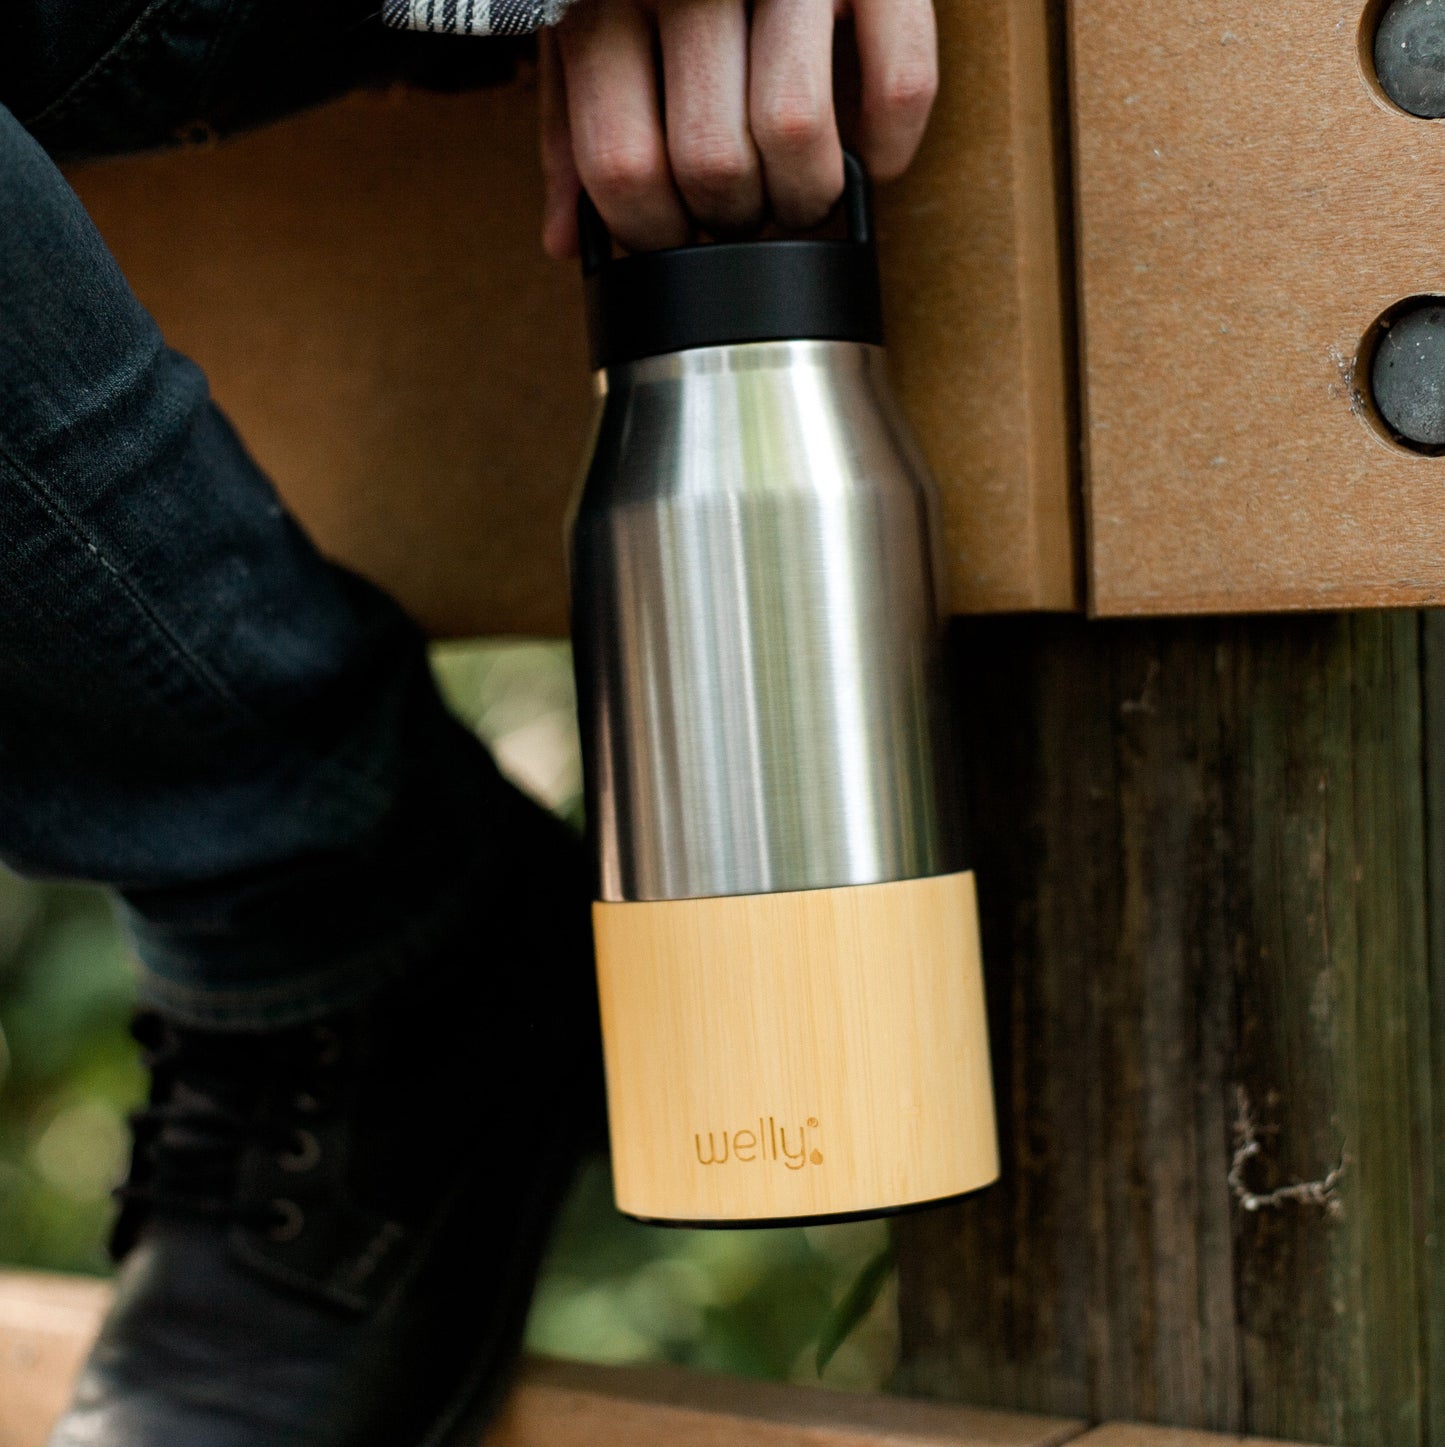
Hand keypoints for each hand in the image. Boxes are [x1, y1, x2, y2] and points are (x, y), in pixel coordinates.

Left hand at [539, 0, 937, 258]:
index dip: (652, 233)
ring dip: (803, 197)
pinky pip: (899, 86)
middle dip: (731, 221)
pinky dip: (888, 148)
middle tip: (742, 214)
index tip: (675, 237)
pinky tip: (868, 156)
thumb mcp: (586, 19)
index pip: (624, 167)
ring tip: (797, 193)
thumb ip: (574, 125)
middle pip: (712, 164)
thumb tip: (564, 240)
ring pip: (795, 132)